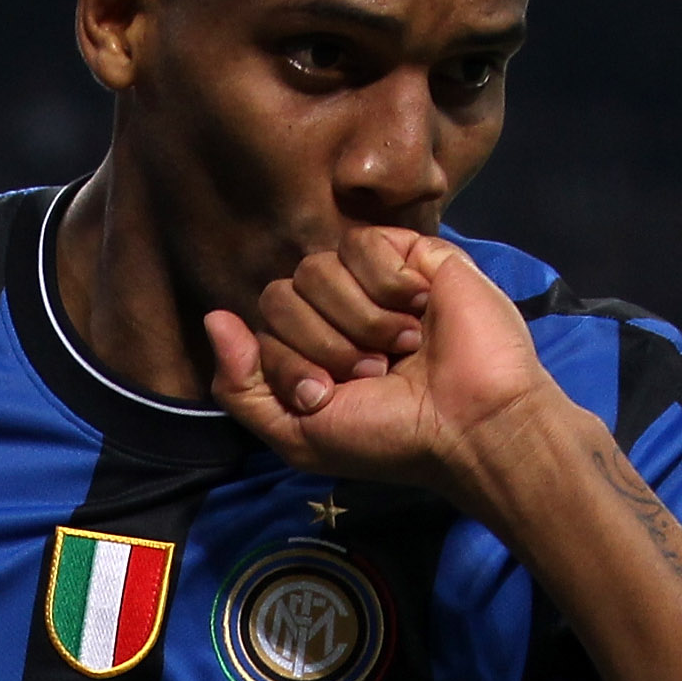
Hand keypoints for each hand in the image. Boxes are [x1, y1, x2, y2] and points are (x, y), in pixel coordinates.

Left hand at [206, 229, 567, 503]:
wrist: (466, 423)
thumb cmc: (389, 439)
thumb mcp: (297, 436)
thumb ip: (241, 387)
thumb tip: (215, 319)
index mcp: (310, 353)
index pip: (262, 330)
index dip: (288, 363)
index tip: (329, 396)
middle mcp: (336, 314)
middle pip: (281, 295)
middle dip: (321, 342)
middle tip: (371, 372)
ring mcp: (373, 282)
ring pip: (315, 268)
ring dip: (357, 319)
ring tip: (400, 348)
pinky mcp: (412, 253)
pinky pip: (362, 241)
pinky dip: (385, 282)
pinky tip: (418, 307)